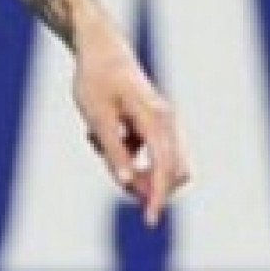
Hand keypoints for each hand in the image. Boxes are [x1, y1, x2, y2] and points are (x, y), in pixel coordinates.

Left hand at [70, 21, 191, 225]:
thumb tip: (128, 183)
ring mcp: (163, 122)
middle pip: (172, 170)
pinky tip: (102, 135)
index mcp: (154, 118)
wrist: (101, 49)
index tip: (150, 221)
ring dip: (135, 169)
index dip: (158, 196)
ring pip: (161, 163)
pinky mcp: (154, 124)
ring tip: (100, 145)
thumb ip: (114, 151)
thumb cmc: (96, 80)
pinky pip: (148, 152)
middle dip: (148, 186)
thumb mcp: (98, 118)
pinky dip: (128, 155)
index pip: (164, 166)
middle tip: (117, 179)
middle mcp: (166, 121)